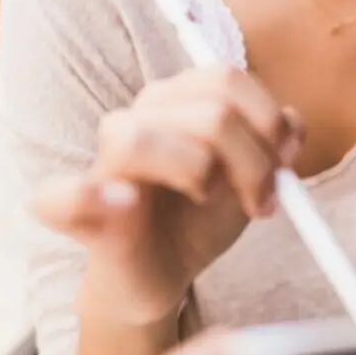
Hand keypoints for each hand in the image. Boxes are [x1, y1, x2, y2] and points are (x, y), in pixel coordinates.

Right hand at [35, 66, 304, 325]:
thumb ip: (272, 144)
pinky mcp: (77, 211)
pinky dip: (92, 197)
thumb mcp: (250, 178)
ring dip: (202, 175)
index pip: (224, 78)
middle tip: (262, 201)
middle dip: (253, 160)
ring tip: (213, 203)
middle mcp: (139, 118)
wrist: (163, 276)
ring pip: (151, 137)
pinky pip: (63, 194)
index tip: (288, 158)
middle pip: (210, 111)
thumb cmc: (199, 219)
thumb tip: (292, 124)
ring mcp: (105, 161)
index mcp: (178, 103)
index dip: (266, 116)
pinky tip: (123, 205)